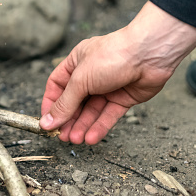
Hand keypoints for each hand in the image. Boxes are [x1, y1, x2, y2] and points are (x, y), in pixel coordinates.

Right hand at [40, 1, 195, 144]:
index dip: (51, 104)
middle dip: (68, 119)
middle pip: (74, 101)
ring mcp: (107, 87)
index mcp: (76, 63)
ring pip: (91, 111)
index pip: (57, 86)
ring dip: (82, 126)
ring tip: (75, 140)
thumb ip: (65, 103)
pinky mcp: (123, 97)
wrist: (149, 54)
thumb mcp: (81, 80)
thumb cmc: (112, 56)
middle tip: (62, 136)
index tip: (47, 122)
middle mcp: (90, 75)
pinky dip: (100, 126)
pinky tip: (91, 138)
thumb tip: (48, 121)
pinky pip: (108, 115)